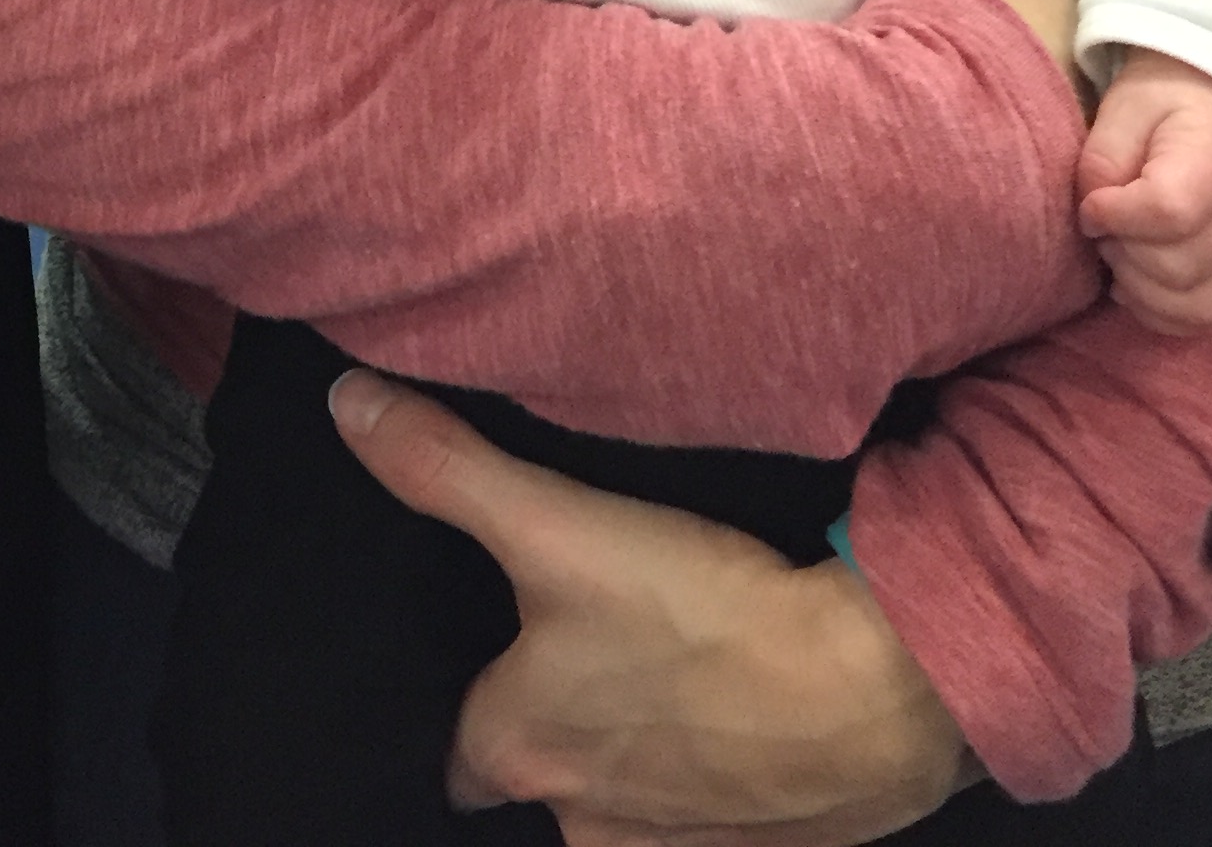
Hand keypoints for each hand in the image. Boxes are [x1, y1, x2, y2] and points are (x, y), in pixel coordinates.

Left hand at [329, 371, 977, 846]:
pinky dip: (716, 792)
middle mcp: (581, 820)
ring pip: (624, 816)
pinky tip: (737, 735)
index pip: (461, 756)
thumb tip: (345, 407)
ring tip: (663, 701)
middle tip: (586, 676)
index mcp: (516, 748)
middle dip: (555, 745)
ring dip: (636, 770)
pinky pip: (712, 830)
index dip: (471, 710)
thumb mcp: (553, 523)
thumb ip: (445, 468)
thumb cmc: (695, 613)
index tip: (487, 671)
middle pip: (543, 790)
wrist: (866, 692)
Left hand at [1077, 46, 1211, 335]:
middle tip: (1102, 228)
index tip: (1090, 206)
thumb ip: (1102, 159)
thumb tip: (1091, 215)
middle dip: (1122, 253)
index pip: (1170, 211)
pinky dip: (1160, 312)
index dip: (1116, 216)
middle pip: (1177, 267)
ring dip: (1138, 288)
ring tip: (1118, 253)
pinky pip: (1206, 318)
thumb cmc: (1164, 104)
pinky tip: (1132, 283)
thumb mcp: (1124, 108)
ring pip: (1193, 305)